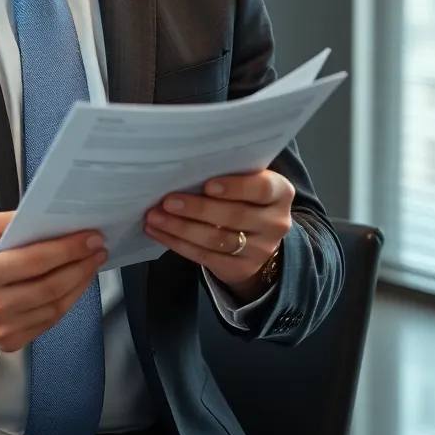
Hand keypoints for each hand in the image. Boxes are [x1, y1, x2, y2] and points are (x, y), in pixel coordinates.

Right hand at [0, 210, 107, 351]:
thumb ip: (9, 221)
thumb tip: (48, 220)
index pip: (37, 261)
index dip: (69, 249)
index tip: (91, 237)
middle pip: (51, 286)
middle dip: (81, 265)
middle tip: (98, 249)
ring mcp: (1, 330)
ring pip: (54, 308)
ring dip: (79, 285)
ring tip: (90, 265)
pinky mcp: (7, 342)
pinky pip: (46, 323)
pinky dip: (64, 303)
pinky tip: (72, 285)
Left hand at [143, 171, 293, 300]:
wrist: (258, 240)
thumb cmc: (244, 198)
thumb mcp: (247, 182)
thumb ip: (229, 173)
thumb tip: (184, 165)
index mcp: (280, 193)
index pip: (262, 189)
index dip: (236, 187)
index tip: (208, 185)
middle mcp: (275, 222)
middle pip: (234, 216)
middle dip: (197, 209)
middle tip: (167, 201)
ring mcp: (260, 250)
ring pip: (216, 239)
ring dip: (180, 228)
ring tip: (154, 217)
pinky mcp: (240, 269)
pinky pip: (204, 257)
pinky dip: (177, 243)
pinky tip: (157, 232)